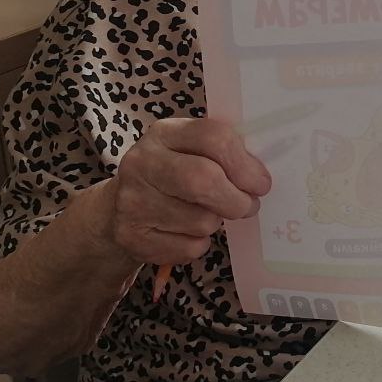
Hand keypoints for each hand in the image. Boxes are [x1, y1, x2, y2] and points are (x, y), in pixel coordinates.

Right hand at [101, 118, 270, 264]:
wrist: (121, 208)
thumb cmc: (173, 175)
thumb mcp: (192, 151)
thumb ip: (224, 154)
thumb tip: (260, 176)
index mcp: (164, 133)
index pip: (214, 138)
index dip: (245, 164)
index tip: (261, 183)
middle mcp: (142, 162)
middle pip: (204, 180)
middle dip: (236, 199)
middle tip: (248, 205)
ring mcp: (132, 200)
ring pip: (200, 220)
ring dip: (215, 222)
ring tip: (206, 215)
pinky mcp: (131, 236)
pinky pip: (188, 248)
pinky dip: (198, 244)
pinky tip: (186, 232)